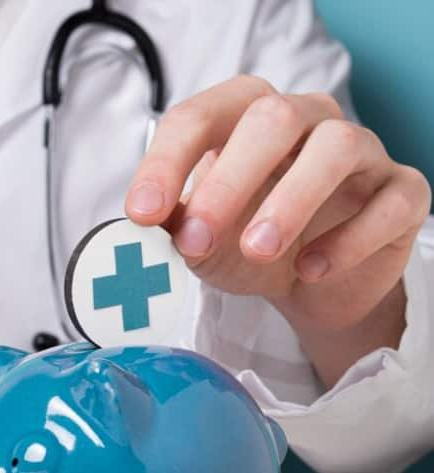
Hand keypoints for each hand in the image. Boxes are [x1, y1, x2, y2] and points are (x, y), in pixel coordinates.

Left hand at [124, 75, 430, 388]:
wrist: (309, 284)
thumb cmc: (245, 244)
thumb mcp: (200, 239)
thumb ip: (175, 224)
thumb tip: (147, 220)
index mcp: (242, 118)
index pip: (199, 117)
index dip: (166, 162)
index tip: (141, 214)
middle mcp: (304, 120)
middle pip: (271, 118)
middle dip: (229, 179)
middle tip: (197, 238)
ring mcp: (360, 152)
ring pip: (336, 146)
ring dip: (291, 200)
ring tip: (257, 250)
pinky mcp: (401, 193)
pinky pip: (390, 200)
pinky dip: (350, 238)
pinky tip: (311, 270)